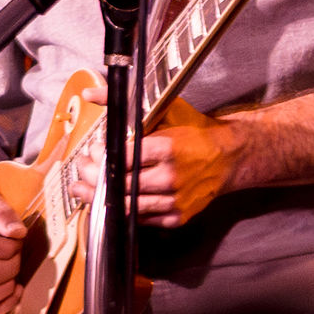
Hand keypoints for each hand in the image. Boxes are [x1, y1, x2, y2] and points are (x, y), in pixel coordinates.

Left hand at [66, 98, 238, 228]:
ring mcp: (175, 200)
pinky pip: (141, 220)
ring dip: (101, 199)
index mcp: (169, 148)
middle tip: (82, 171)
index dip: (101, 156)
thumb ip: (124, 103)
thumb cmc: (195, 132)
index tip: (94, 150)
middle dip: (94, 179)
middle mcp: (172, 177)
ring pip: (127, 207)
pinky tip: (112, 201)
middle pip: (120, 185)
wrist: (231, 157)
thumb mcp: (164, 110)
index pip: (121, 158)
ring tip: (84, 190)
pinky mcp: (178, 216)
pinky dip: (123, 211)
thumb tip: (90, 93)